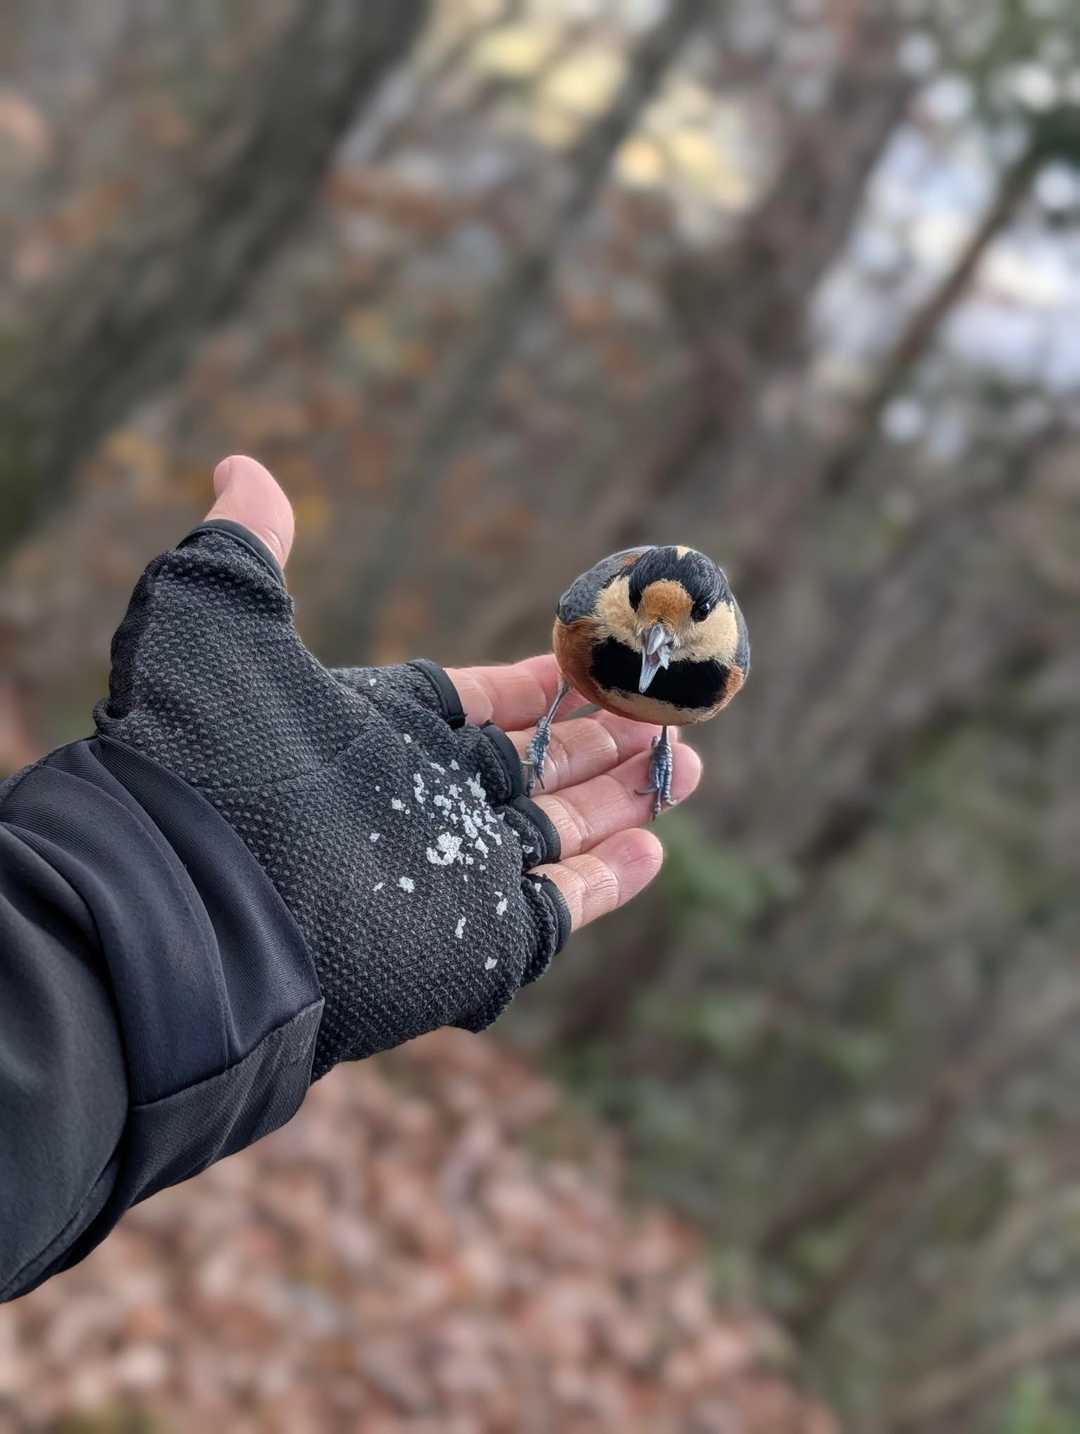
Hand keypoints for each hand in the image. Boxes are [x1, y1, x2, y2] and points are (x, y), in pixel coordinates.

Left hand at [207, 455, 702, 933]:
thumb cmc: (205, 750)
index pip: (478, 706)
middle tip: (669, 713)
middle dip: (601, 741)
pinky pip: (561, 907)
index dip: (535, 684)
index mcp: (379, 735)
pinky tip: (654, 846)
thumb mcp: (212, 617)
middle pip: (534, 769)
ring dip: (623, 799)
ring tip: (686, 765)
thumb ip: (242, 544)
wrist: (192, 896)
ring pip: (561, 833)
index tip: (588, 659)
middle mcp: (422, 803)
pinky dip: (609, 879)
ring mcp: (454, 873)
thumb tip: (241, 464)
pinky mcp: (480, 941)